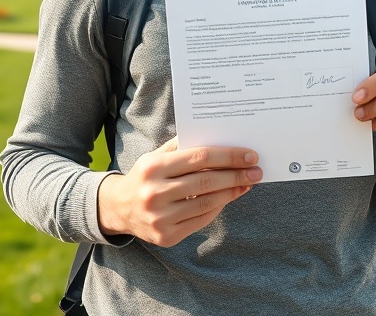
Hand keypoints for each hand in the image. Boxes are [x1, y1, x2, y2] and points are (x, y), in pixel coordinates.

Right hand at [97, 137, 261, 246]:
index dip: (228, 156)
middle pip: (207, 181)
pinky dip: (218, 207)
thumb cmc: (145, 176)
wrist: (119, 208)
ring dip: (232, 192)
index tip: (249, 155)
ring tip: (247, 183)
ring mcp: (160, 218)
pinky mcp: (166, 236)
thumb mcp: (156, 155)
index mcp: (153, 167)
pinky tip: (229, 197)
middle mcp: (155, 193)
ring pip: (207, 202)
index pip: (200, 157)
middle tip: (256, 171)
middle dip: (236, 175)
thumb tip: (221, 139)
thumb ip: (183, 146)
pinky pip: (201, 219)